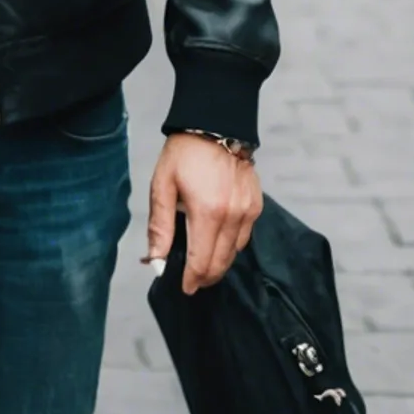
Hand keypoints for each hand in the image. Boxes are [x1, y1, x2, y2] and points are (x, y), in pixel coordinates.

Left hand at [147, 133, 262, 295]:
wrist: (216, 125)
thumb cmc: (184, 154)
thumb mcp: (162, 186)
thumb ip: (160, 226)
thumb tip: (156, 259)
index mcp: (207, 213)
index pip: (201, 261)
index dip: (192, 280)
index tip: (184, 288)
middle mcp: (233, 216)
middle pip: (221, 263)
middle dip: (205, 276)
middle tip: (192, 279)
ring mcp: (248, 211)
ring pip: (235, 253)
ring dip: (218, 263)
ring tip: (202, 261)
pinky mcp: (256, 205)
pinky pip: (244, 237)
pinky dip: (231, 246)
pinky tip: (217, 241)